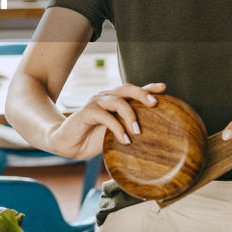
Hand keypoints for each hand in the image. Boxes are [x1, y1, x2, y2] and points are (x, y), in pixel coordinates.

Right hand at [45, 83, 165, 158]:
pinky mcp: (87, 112)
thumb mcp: (115, 134)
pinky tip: (125, 140)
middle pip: (127, 89)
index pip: (134, 91)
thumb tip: (152, 137)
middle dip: (142, 94)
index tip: (163, 88)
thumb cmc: (93, 138)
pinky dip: (117, 128)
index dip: (148, 88)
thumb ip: (128, 130)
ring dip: (130, 115)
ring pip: (117, 100)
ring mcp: (96, 103)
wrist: (68, 144)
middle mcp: (107, 98)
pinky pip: (105, 116)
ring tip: (138, 131)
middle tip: (154, 104)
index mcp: (115, 101)